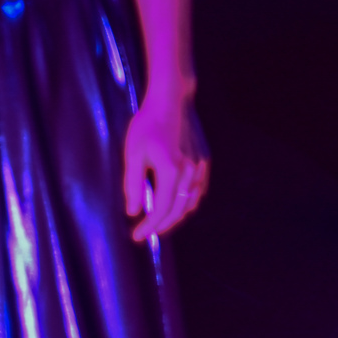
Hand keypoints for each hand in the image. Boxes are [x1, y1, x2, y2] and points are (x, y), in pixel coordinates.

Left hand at [122, 90, 209, 241]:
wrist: (172, 100)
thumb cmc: (148, 124)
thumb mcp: (133, 154)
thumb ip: (132, 184)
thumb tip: (133, 211)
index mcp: (171, 171)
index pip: (161, 209)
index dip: (149, 226)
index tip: (136, 236)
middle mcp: (190, 172)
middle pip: (179, 210)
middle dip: (162, 226)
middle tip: (146, 233)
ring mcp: (200, 166)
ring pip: (192, 202)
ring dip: (176, 216)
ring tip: (160, 222)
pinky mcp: (204, 159)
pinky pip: (199, 189)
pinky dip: (189, 202)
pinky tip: (178, 204)